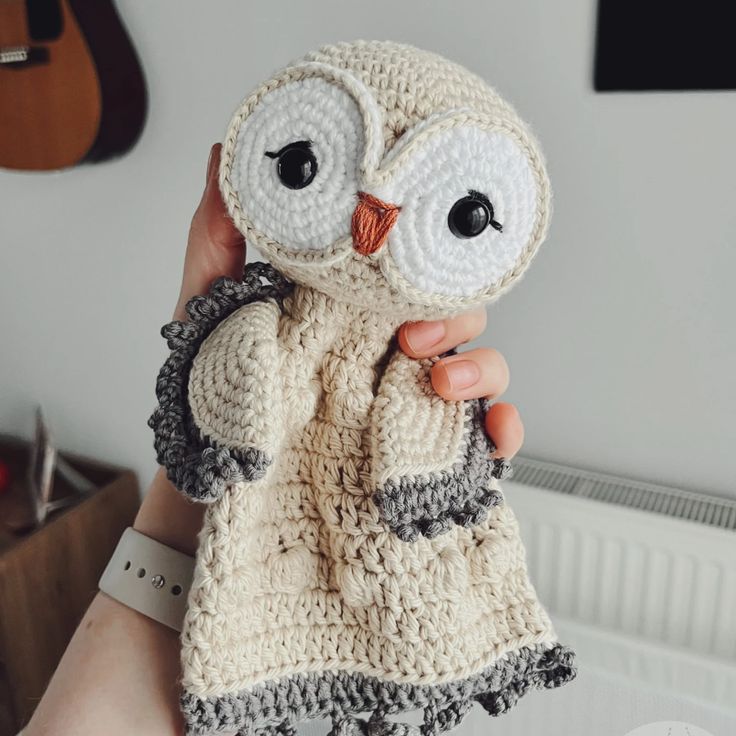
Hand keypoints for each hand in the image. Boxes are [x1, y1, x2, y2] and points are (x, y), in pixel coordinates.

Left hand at [137, 143, 523, 553]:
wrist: (211, 474)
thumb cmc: (211, 387)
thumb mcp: (210, 304)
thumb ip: (218, 234)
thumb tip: (225, 155)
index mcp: (354, 314)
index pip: (411, 278)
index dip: (421, 266)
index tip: (398, 269)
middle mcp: (391, 354)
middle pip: (458, 318)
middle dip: (453, 319)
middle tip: (407, 338)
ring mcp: (410, 403)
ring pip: (482, 370)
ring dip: (482, 368)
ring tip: (440, 384)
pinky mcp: (422, 454)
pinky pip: (483, 442)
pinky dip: (504, 433)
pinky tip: (492, 434)